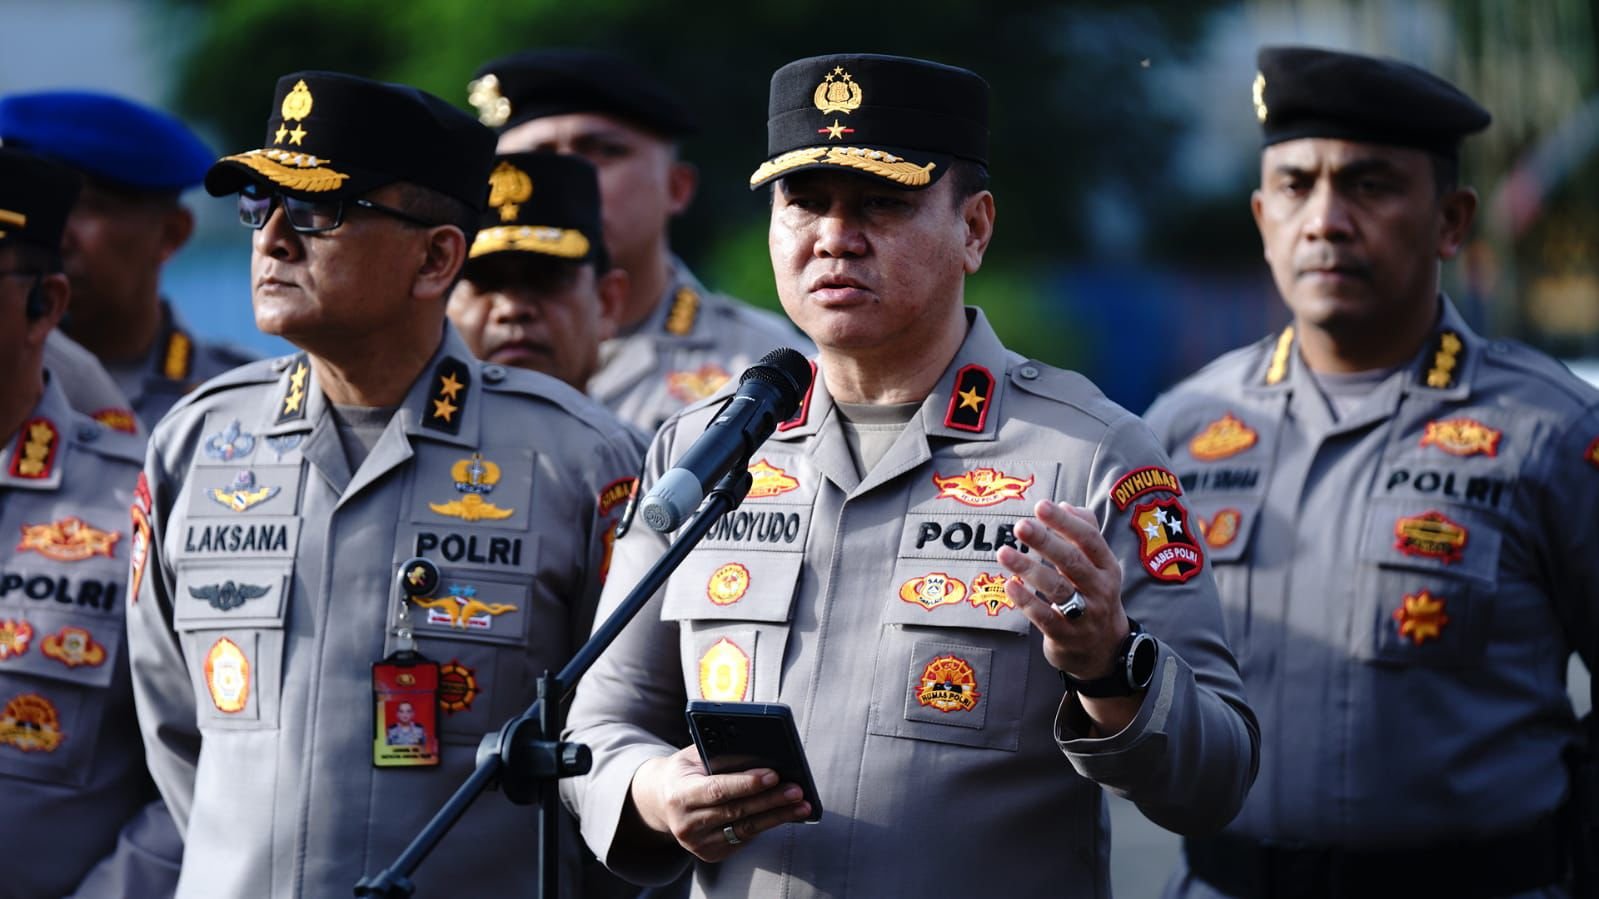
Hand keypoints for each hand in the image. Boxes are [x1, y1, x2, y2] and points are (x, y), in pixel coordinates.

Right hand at [629, 745, 811, 861]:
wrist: (660, 800)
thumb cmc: (685, 771)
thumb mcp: (693, 757)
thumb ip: (719, 755)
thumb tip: (761, 753)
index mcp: (680, 794)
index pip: (717, 790)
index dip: (746, 783)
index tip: (773, 775)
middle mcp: (686, 823)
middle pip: (736, 811)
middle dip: (771, 800)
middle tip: (797, 790)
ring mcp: (697, 843)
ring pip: (745, 829)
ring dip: (777, 816)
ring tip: (802, 805)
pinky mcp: (709, 853)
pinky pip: (743, 839)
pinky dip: (766, 825)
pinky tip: (784, 815)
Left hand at [997, 500, 1130, 679]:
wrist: (1105, 650)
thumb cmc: (1094, 595)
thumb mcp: (1099, 566)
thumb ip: (1085, 532)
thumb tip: (1065, 504)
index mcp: (1107, 567)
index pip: (1089, 540)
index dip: (1065, 522)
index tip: (1041, 506)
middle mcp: (1099, 590)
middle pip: (1072, 562)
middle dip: (1045, 542)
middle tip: (1020, 526)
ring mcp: (1085, 616)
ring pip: (1056, 589)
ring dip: (1028, 569)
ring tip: (1003, 552)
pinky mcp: (1067, 637)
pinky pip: (1045, 618)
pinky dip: (1026, 601)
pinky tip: (1009, 585)